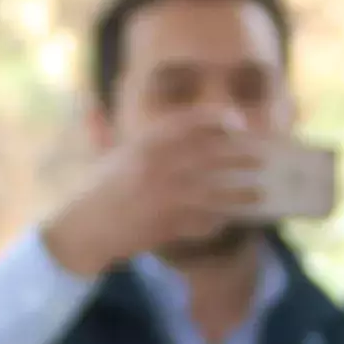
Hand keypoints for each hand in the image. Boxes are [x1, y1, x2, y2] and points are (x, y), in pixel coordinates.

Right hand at [39, 112, 270, 277]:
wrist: (82, 229)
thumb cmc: (98, 190)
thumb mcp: (111, 153)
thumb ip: (133, 133)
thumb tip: (142, 114)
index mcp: (146, 143)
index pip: (192, 123)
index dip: (219, 120)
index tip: (237, 123)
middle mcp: (157, 166)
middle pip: (212, 156)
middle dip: (240, 156)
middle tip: (261, 158)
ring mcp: (163, 197)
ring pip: (215, 192)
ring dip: (240, 193)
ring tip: (259, 192)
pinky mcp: (165, 225)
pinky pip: (203, 221)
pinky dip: (218, 220)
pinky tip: (230, 219)